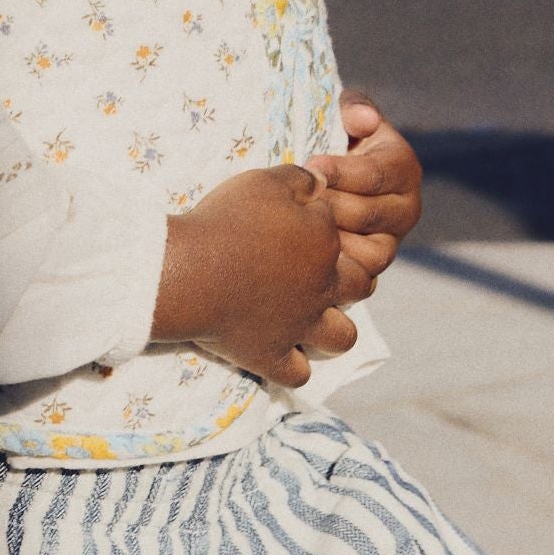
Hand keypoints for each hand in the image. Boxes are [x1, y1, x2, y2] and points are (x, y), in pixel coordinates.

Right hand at [151, 163, 368, 387]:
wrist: (191, 270)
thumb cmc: (228, 221)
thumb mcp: (265, 182)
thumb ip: (301, 180)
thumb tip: (323, 182)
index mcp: (324, 244)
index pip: (348, 235)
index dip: (330, 230)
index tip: (306, 226)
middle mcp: (322, 287)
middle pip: (362, 287)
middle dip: (352, 280)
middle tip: (324, 274)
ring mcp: (299, 326)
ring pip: (343, 338)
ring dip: (335, 330)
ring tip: (315, 321)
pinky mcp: (271, 356)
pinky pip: (298, 374)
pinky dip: (295, 367)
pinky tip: (283, 354)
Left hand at [306, 89, 422, 281]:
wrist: (327, 180)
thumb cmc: (337, 139)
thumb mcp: (346, 114)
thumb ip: (355, 107)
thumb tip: (363, 120)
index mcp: (403, 168)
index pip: (374, 174)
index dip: (341, 172)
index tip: (310, 165)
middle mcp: (407, 208)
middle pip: (366, 214)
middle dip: (328, 205)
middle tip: (296, 197)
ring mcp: (392, 241)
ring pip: (368, 252)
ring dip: (330, 239)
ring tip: (298, 224)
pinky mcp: (373, 268)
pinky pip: (360, 278)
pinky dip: (334, 268)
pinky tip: (303, 252)